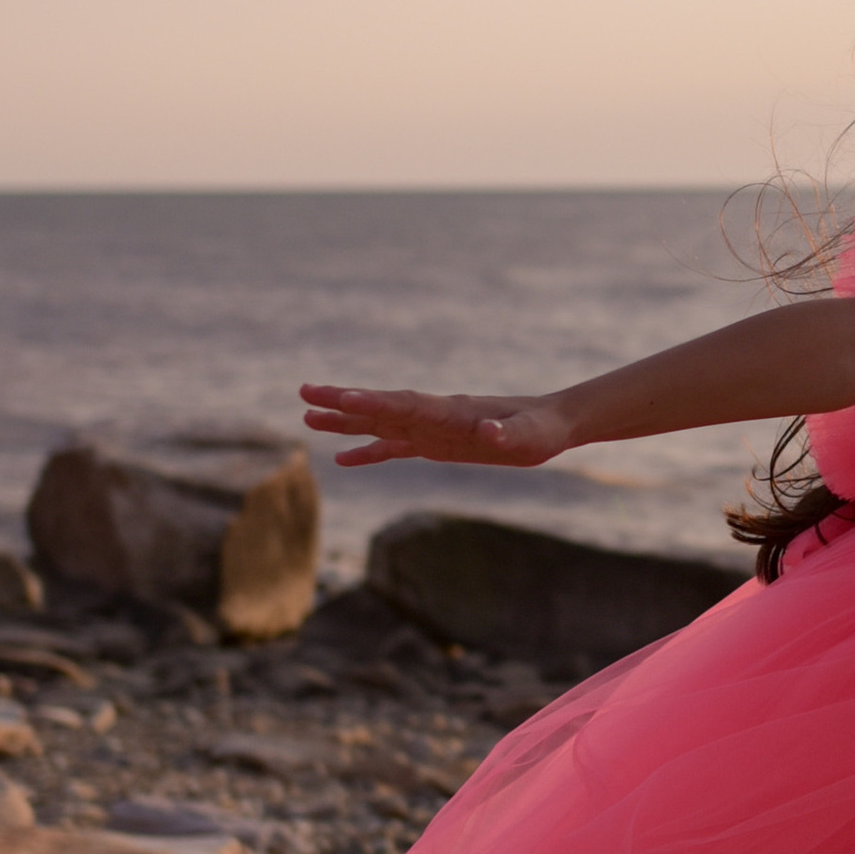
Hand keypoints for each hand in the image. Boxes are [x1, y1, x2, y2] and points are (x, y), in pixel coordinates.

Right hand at [299, 383, 568, 469]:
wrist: (551, 425)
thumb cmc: (541, 430)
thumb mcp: (530, 436)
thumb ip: (508, 433)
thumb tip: (490, 432)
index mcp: (453, 411)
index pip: (406, 404)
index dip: (374, 401)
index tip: (342, 397)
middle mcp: (435, 415)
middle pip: (381, 406)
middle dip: (343, 402)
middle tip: (303, 393)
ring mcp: (432, 429)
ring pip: (379, 423)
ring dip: (344, 422)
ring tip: (307, 418)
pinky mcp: (436, 445)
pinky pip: (394, 447)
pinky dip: (367, 452)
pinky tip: (341, 460)